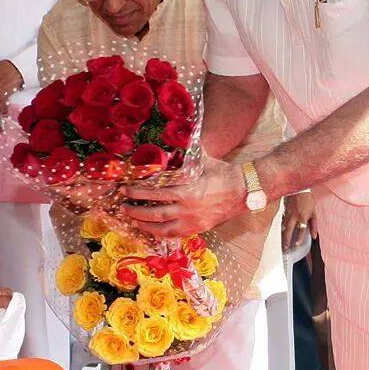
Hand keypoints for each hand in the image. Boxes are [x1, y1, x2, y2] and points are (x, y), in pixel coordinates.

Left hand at [119, 155, 247, 236]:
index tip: (125, 190)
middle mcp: (189, 209)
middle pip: (155, 213)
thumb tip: (174, 135)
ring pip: (162, 228)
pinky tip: (151, 228)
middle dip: (136, 211)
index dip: (138, 192)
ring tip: (133, 219)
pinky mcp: (198, 229)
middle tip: (123, 206)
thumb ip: (186, 152)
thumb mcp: (203, 160)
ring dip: (145, 225)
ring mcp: (194, 222)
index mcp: (188, 191)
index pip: (156, 193)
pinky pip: (174, 234)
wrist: (245, 191)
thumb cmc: (223, 173)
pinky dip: (160, 232)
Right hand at [282, 192, 316, 250]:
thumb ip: (314, 225)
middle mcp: (294, 216)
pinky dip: (281, 228)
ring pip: (284, 226)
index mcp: (303, 216)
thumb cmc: (308, 201)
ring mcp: (288, 214)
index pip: (301, 229)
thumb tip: (314, 236)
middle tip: (284, 248)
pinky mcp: (284, 212)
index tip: (296, 245)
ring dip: (283, 235)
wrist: (299, 190)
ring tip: (281, 243)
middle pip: (289, 230)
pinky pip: (282, 221)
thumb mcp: (314, 213)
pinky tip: (279, 233)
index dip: (299, 238)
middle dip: (286, 239)